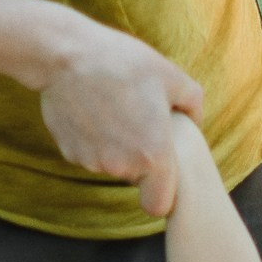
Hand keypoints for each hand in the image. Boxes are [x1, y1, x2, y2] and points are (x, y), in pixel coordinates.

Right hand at [28, 11, 203, 217]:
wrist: (66, 56)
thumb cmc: (124, 63)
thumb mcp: (171, 76)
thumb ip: (193, 105)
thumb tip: (195, 122)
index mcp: (153, 155)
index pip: (159, 205)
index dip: (161, 192)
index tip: (158, 172)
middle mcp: (121, 166)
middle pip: (133, 179)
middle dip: (137, 160)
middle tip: (136, 122)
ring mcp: (92, 161)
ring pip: (110, 166)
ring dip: (114, 148)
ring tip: (113, 110)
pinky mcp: (69, 153)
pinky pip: (88, 154)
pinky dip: (92, 140)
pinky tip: (92, 110)